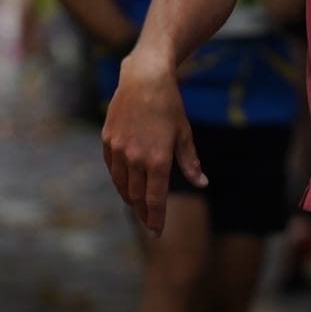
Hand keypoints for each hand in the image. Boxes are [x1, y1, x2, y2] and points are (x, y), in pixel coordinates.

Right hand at [101, 48, 205, 234]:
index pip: (155, 200)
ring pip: (122, 185)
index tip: (158, 232)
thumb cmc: (169, 106)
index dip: (156, 218)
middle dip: (143, 213)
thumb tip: (202, 184)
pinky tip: (125, 185)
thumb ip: (190, 162)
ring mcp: (118, 150)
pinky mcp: (108, 140)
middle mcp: (135, 158)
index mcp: (157, 160)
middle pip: (136, 197)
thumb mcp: (184, 134)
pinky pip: (112, 169)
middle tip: (149, 225)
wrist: (144, 79)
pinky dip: (119, 181)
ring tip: (137, 208)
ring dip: (129, 200)